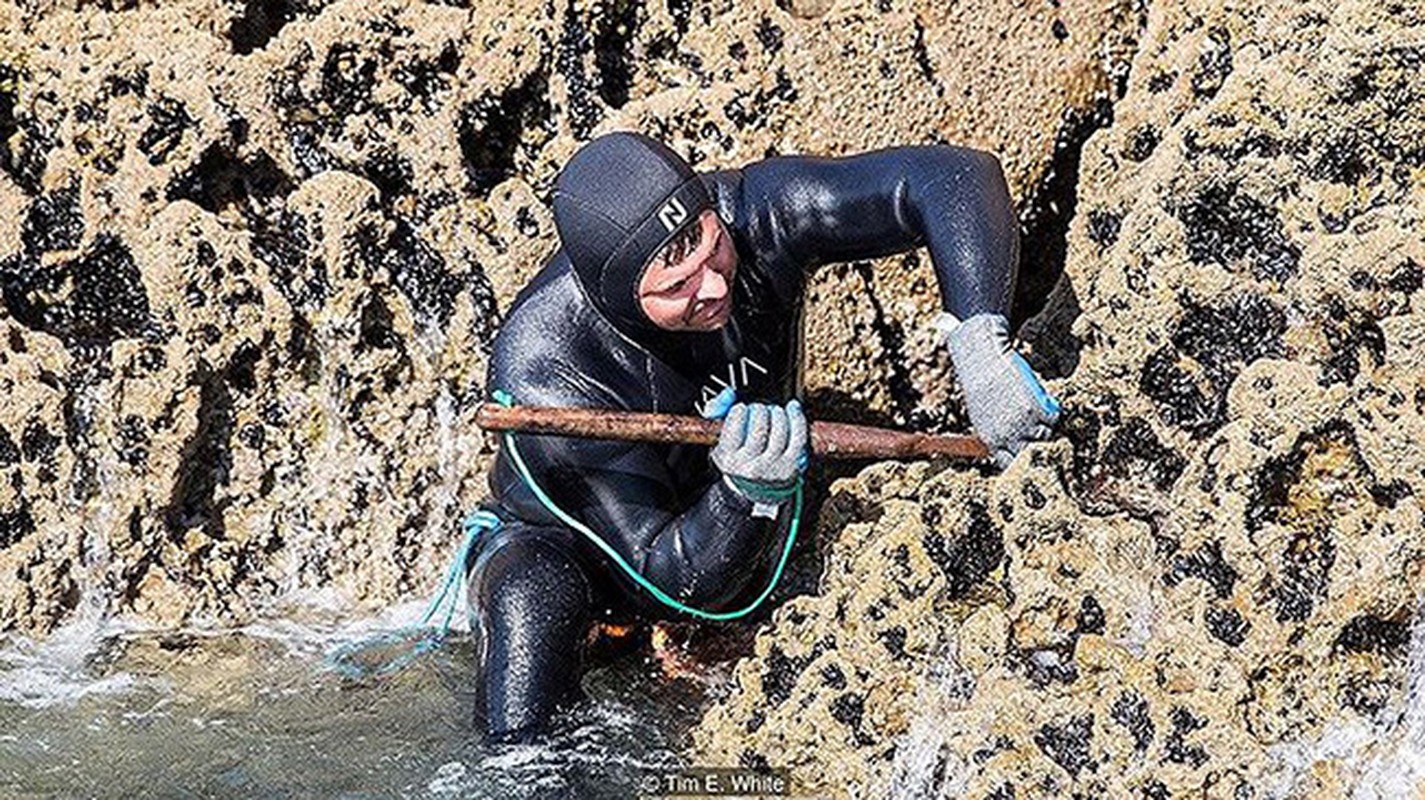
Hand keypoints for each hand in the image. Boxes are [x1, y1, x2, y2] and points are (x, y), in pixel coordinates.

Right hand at [705, 389, 808, 507]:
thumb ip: (716, 412)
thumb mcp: (719, 439)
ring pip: (779, 428)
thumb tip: (729, 393)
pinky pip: (798, 435)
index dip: (740, 410)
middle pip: (759, 424)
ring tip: (774, 412)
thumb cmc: (738, 459)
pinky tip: (792, 409)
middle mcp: (750, 466)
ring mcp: (773, 467)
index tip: (742, 410)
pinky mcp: (792, 466)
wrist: (756, 491)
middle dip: (760, 410)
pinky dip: (797, 417)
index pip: (736, 421)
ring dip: (777, 412)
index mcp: (728, 458)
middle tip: (760, 411)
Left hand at [943, 313, 1060, 469]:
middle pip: (1032, 453)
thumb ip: (997, 434)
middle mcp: (1008, 436)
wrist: (982, 361)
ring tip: (1038, 415)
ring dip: (1045, 427)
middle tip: (1040, 434)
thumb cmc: (980, 386)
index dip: (1021, 461)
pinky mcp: (1035, 407)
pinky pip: (1053, 417)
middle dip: (1037, 445)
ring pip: (1046, 435)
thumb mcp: (982, 417)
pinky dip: (1051, 411)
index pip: (1011, 465)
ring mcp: (1023, 423)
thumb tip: (1012, 445)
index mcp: (992, 441)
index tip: (1028, 454)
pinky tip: (1042, 402)